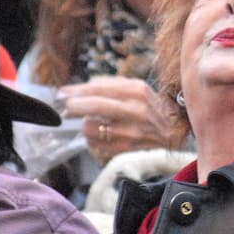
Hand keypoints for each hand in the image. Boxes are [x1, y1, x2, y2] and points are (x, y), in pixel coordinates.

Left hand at [58, 76, 177, 164]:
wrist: (172, 132)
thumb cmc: (149, 108)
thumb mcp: (136, 89)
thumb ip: (110, 84)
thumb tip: (82, 86)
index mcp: (137, 91)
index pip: (100, 89)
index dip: (77, 91)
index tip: (62, 93)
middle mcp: (137, 110)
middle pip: (96, 106)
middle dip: (76, 106)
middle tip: (68, 107)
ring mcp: (132, 132)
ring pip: (92, 128)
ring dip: (86, 125)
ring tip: (92, 122)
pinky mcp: (127, 148)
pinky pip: (96, 143)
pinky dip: (92, 138)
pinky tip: (100, 134)